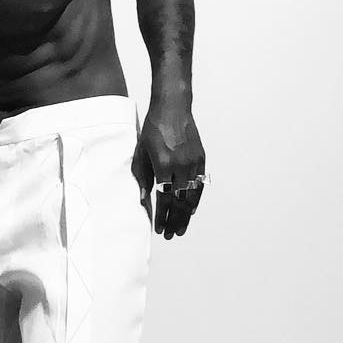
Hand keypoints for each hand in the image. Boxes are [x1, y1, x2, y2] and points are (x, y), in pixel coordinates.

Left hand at [133, 101, 205, 238]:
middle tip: (171, 235)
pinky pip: (199, 184)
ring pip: (192, 196)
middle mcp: (180, 166)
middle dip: (175, 221)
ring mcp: (193, 163)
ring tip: (181, 229)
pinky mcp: (201, 158)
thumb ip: (142, 176)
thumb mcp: (141, 151)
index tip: (159, 228)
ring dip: (186, 215)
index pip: (164, 198)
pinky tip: (190, 210)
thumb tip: (143, 199)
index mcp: (163, 165)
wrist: (173, 107)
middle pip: (179, 201)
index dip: (162, 216)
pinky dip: (195, 199)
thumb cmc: (154, 128)